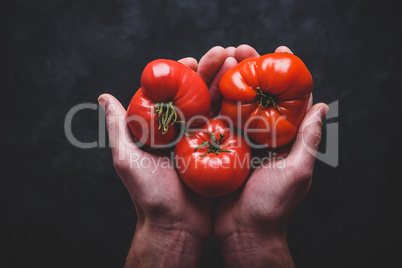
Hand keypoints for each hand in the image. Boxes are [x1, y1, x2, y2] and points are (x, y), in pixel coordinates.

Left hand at [98, 46, 234, 266]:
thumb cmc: (148, 195)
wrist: (176, 226)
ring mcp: (205, 141)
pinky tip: (248, 92)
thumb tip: (104, 95)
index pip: (173, 94)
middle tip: (224, 52)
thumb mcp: (127, 158)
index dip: (182, 74)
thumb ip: (119, 126)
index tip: (191, 60)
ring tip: (239, 62)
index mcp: (163, 129)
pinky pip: (232, 128)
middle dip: (211, 72)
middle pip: (199, 95)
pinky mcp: (224, 153)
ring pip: (218, 106)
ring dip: (228, 84)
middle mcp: (185, 132)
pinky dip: (239, 109)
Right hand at [213, 45, 327, 266]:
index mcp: (282, 138)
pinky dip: (208, 101)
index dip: (285, 73)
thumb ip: (308, 139)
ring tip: (221, 58)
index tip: (280, 50)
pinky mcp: (216, 148)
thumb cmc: (273, 206)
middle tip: (242, 48)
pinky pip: (212, 120)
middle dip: (250, 68)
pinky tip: (201, 83)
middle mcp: (259, 135)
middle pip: (256, 94)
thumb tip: (321, 105)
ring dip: (227, 78)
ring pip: (232, 102)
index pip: (286, 99)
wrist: (243, 231)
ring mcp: (236, 140)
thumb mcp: (297, 171)